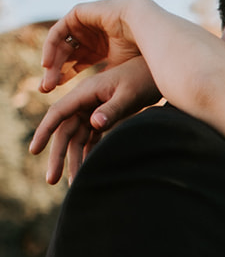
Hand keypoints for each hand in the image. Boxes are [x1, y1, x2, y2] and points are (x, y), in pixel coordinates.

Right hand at [30, 58, 161, 184]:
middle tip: (51, 180)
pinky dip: (89, 153)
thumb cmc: (144, 79)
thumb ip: (113, 109)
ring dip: (75, 160)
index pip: (58, 113)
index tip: (34, 151)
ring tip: (74, 184)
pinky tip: (88, 171)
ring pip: (78, 138)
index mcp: (86, 92)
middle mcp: (86, 102)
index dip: (44, 132)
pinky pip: (92, 138)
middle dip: (58, 156)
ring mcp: (94, 110)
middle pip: (66, 131)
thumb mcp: (130, 94)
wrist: (158, 72)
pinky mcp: (105, 117)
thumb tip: (94, 124)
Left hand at [39, 0, 163, 92]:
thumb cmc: (138, 51)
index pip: (77, 61)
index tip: (56, 90)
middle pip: (66, 54)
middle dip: (55, 71)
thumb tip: (95, 108)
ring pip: (60, 44)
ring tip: (48, 80)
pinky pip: (58, 32)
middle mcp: (91, 34)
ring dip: (52, 62)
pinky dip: (50, 47)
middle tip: (46, 88)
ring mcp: (84, 23)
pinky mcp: (78, 13)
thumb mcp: (116, 72)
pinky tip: (49, 64)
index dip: (66, 75)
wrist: (145, 28)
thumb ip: (101, 82)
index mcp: (100, 46)